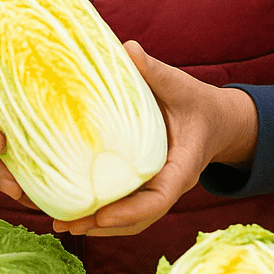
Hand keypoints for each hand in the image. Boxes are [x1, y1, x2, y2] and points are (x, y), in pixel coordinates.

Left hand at [53, 41, 257, 236]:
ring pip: (129, 218)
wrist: (213, 120)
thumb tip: (129, 49)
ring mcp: (157, 188)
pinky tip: (71, 208)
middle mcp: (169, 184)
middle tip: (66, 224)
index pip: (159, 198)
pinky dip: (100, 211)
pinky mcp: (144, 184)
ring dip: (97, 224)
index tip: (102, 216)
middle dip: (103, 225)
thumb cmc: (196, 102)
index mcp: (182, 167)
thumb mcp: (180, 86)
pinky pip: (124, 205)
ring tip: (60, 224)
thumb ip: (155, 72)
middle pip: (138, 217)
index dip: (130, 211)